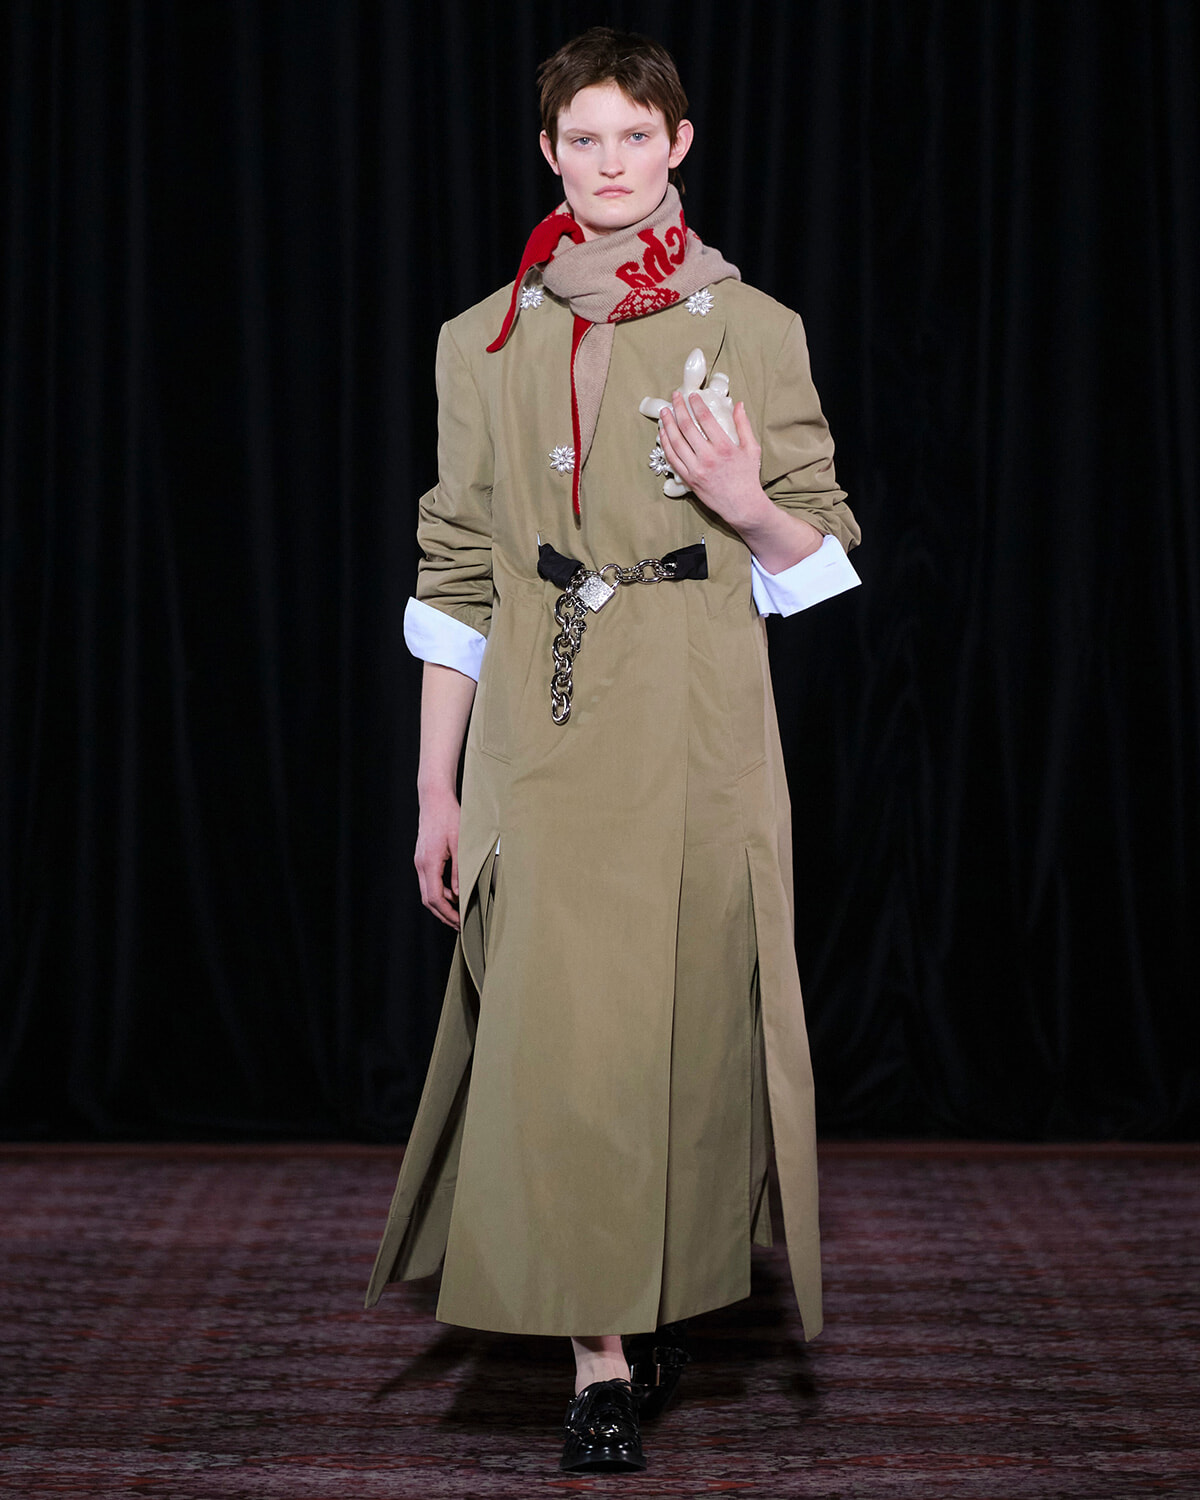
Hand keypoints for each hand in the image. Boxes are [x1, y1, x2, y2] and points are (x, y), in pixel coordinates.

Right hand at [415, 786, 461, 928]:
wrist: (435, 800)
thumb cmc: (450, 817)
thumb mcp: (461, 844)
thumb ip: (460, 870)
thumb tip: (460, 893)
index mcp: (429, 863)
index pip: (435, 898)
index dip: (447, 913)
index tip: (460, 922)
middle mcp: (421, 865)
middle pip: (428, 899)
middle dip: (443, 914)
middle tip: (460, 924)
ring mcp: (420, 861)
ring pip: (428, 891)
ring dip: (442, 904)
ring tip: (460, 911)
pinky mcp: (423, 858)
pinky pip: (429, 881)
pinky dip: (440, 892)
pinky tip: (454, 894)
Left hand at [657, 392, 768, 530]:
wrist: (742, 505)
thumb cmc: (748, 477)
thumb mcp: (751, 449)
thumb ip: (744, 425)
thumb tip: (738, 405)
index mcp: (724, 447)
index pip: (705, 419)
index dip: (696, 404)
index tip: (691, 395)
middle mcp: (708, 457)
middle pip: (687, 427)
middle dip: (679, 408)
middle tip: (674, 396)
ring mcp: (696, 469)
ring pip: (676, 442)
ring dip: (668, 424)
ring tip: (664, 412)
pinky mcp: (689, 479)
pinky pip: (673, 459)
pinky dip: (666, 444)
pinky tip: (663, 433)